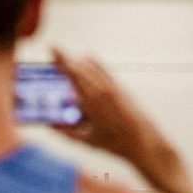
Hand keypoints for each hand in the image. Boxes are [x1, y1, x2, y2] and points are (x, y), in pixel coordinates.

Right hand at [50, 49, 159, 164]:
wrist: (143, 141)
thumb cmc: (115, 143)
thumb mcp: (86, 140)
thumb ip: (66, 132)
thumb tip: (49, 125)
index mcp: (93, 100)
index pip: (74, 73)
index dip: (62, 59)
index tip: (53, 48)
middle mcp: (104, 89)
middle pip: (82, 66)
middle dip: (68, 61)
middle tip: (56, 57)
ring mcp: (114, 86)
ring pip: (94, 65)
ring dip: (81, 62)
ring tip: (71, 63)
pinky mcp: (122, 87)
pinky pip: (105, 70)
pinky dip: (94, 65)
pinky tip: (88, 64)